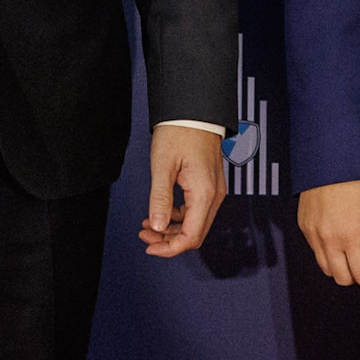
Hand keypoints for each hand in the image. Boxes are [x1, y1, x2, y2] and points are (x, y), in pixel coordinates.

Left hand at [137, 125, 226, 257]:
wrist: (194, 112)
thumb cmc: (180, 132)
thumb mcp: (162, 166)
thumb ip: (160, 199)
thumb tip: (157, 226)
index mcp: (204, 193)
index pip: (190, 236)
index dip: (169, 248)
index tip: (150, 246)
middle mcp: (214, 195)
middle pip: (195, 234)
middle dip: (169, 240)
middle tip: (145, 235)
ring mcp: (214, 190)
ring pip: (196, 224)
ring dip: (172, 229)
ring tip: (148, 224)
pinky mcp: (210, 185)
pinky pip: (197, 211)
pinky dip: (179, 217)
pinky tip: (162, 211)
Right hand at [297, 178, 359, 285]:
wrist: (332, 153)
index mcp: (350, 236)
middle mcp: (328, 239)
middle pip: (344, 279)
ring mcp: (313, 234)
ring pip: (327, 269)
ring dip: (344, 265)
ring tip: (356, 243)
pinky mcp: (304, 226)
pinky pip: (316, 252)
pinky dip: (330, 253)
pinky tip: (341, 234)